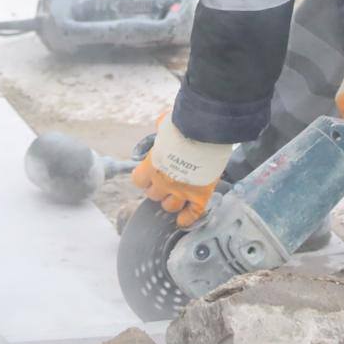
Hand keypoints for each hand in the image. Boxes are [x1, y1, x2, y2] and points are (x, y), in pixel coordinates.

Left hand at [130, 111, 232, 227]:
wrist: (205, 133)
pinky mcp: (200, 196)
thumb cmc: (183, 125)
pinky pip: (193, 214)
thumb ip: (161, 130)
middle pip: (153, 195)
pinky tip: (184, 220)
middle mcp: (163, 182)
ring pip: (170, 206)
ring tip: (176, 196)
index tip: (149, 174)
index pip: (139, 181)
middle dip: (158, 189)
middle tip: (165, 182)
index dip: (144, 178)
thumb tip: (161, 123)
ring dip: (171, 202)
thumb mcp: (165, 125)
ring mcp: (182, 191)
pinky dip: (188, 218)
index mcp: (151, 166)